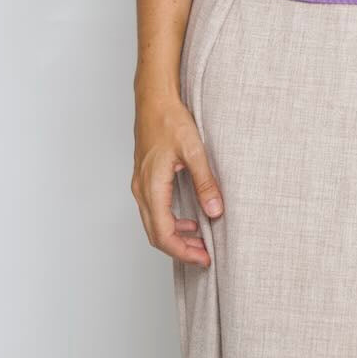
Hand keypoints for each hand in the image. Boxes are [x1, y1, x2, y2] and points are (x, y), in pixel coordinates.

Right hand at [131, 92, 223, 267]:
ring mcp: (141, 184)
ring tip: (200, 241)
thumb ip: (205, 181)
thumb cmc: (169, 119)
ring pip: (154, 223)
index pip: (163, 233)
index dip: (183, 251)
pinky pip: (154, 210)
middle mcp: (142, 189)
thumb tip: (215, 210)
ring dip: (175, 236)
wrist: (154, 98)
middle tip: (204, 255)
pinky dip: (170, 221)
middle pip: (156, 234)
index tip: (203, 258)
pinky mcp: (145, 178)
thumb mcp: (193, 149)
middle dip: (180, 249)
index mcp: (151, 186)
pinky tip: (189, 219)